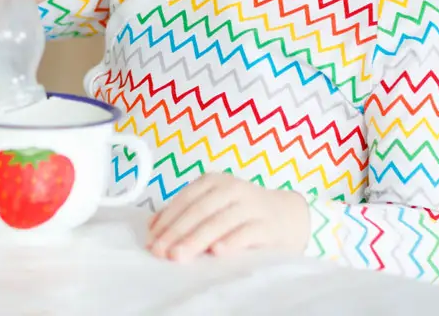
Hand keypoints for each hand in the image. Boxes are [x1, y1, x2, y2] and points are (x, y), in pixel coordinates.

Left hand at [146, 173, 310, 261]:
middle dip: (177, 232)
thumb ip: (184, 213)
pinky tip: (217, 251)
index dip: (167, 220)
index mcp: (214, 181)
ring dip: (197, 239)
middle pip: (200, 210)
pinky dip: (231, 241)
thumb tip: (151, 227)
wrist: (287, 216)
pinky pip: (247, 232)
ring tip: (180, 255)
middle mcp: (232, 189)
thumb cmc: (241, 212)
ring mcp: (251, 205)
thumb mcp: (213, 205)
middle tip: (161, 252)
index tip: (151, 241)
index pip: (186, 199)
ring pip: (220, 221)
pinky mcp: (267, 225)